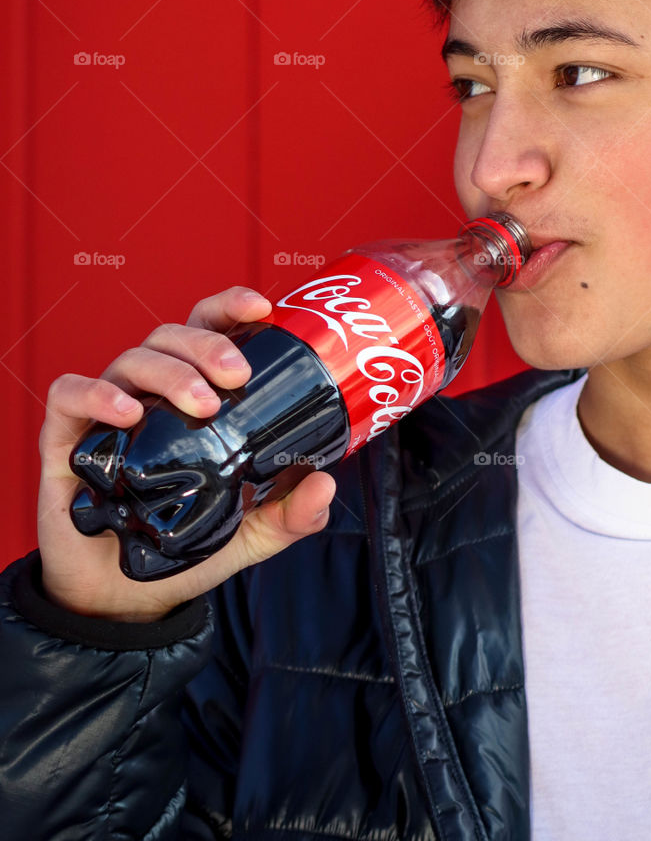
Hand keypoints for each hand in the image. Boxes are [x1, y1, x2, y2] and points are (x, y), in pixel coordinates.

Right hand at [37, 286, 336, 622]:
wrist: (124, 599)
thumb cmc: (184, 548)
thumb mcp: (251, 534)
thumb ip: (291, 514)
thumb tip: (327, 484)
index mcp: (193, 395)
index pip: (207, 330)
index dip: (230, 307)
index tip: (263, 309)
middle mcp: (150, 394)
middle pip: (173, 335)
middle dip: (208, 345)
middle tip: (237, 375)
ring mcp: (107, 414)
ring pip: (132, 359)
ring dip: (170, 371)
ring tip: (201, 404)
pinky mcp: (66, 440)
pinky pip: (70, 394)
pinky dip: (98, 393)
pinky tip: (127, 414)